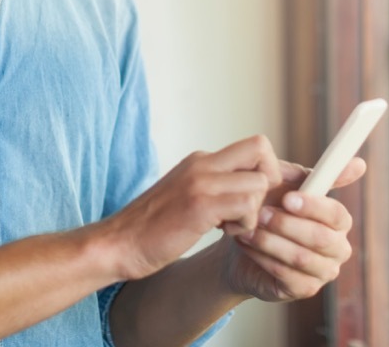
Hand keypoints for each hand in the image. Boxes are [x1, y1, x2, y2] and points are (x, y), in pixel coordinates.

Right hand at [103, 135, 282, 280]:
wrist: (118, 243)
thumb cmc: (152, 228)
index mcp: (200, 160)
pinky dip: (245, 225)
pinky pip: (246, 205)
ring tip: (232, 227)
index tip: (254, 200)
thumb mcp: (186, 196)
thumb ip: (214, 187)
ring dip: (255, 211)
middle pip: (261, 148)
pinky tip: (222, 234)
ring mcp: (200, 181)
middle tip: (252, 209)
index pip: (254, 146)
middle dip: (270, 181)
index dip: (266, 171)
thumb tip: (249, 190)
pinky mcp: (198, 205)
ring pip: (258, 181)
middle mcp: (202, 163)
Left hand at [220, 157, 366, 301]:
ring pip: (301, 257)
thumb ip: (313, 176)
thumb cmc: (268, 208)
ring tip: (247, 229)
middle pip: (320, 238)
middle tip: (260, 214)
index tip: (287, 198)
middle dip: (287, 225)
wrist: (241, 241)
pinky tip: (247, 244)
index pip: (336, 214)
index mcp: (338, 220)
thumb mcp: (285, 185)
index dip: (313, 206)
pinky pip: (286, 275)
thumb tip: (360, 165)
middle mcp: (337, 248)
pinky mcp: (305, 289)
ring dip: (270, 241)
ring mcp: (323, 271)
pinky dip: (263, 257)